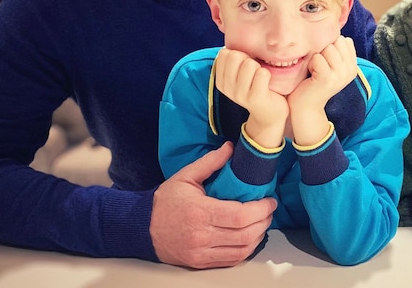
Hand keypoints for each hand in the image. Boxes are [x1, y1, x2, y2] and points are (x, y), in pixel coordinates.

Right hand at [150, 141, 276, 268]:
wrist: (142, 228)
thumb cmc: (164, 202)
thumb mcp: (185, 176)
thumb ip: (210, 162)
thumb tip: (230, 148)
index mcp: (199, 212)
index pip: (240, 216)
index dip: (261, 210)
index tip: (269, 201)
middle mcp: (201, 236)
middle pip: (245, 235)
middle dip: (264, 222)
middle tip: (269, 210)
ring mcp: (201, 252)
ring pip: (241, 250)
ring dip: (258, 237)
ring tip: (262, 223)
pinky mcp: (200, 263)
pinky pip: (231, 260)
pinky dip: (245, 250)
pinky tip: (250, 238)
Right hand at [215, 48, 287, 147]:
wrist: (270, 113)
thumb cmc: (257, 87)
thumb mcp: (241, 75)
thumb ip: (235, 61)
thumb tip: (235, 40)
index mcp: (221, 81)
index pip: (224, 54)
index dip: (238, 54)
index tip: (244, 65)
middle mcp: (228, 89)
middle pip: (236, 56)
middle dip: (249, 59)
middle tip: (255, 72)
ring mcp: (240, 95)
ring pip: (249, 64)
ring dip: (259, 67)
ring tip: (261, 78)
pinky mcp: (255, 98)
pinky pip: (262, 73)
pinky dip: (268, 75)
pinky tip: (268, 84)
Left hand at [288, 36, 357, 145]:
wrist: (306, 105)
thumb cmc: (314, 81)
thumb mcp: (331, 64)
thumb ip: (338, 50)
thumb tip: (341, 35)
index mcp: (353, 66)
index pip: (345, 40)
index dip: (331, 46)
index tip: (326, 62)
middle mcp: (350, 70)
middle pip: (336, 42)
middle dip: (323, 50)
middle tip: (319, 66)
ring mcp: (340, 75)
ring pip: (328, 48)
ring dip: (317, 57)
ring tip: (315, 70)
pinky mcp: (327, 79)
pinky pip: (318, 58)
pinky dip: (311, 64)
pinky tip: (311, 74)